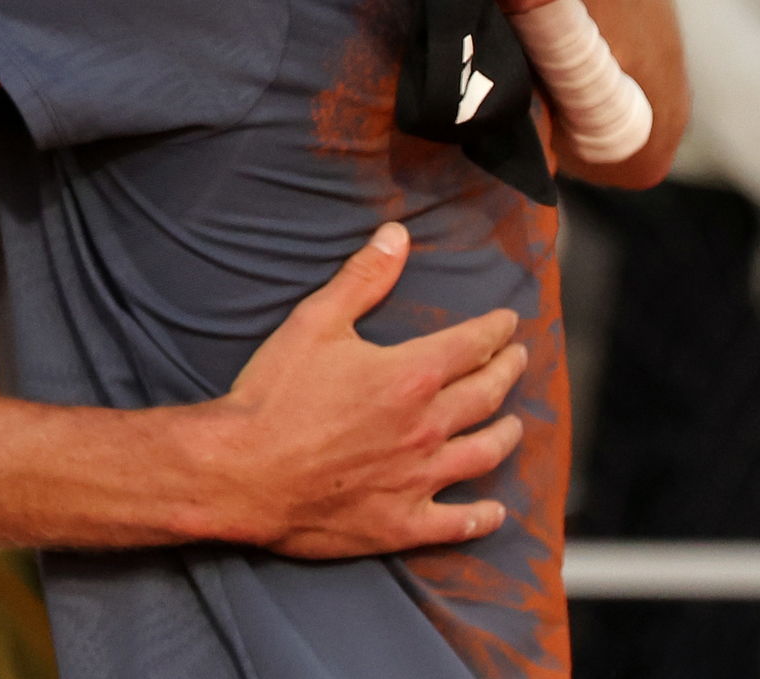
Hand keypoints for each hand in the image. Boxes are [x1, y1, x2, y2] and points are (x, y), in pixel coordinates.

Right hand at [204, 222, 527, 557]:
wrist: (242, 471)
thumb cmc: (275, 395)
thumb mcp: (316, 321)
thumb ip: (362, 278)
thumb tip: (397, 235)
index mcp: (409, 375)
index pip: (470, 345)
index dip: (495, 330)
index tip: (509, 323)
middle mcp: (425, 427)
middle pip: (485, 396)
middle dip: (507, 372)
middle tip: (518, 360)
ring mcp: (417, 478)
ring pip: (482, 455)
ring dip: (505, 437)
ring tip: (514, 427)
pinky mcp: (401, 523)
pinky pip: (456, 524)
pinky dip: (481, 517)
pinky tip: (494, 512)